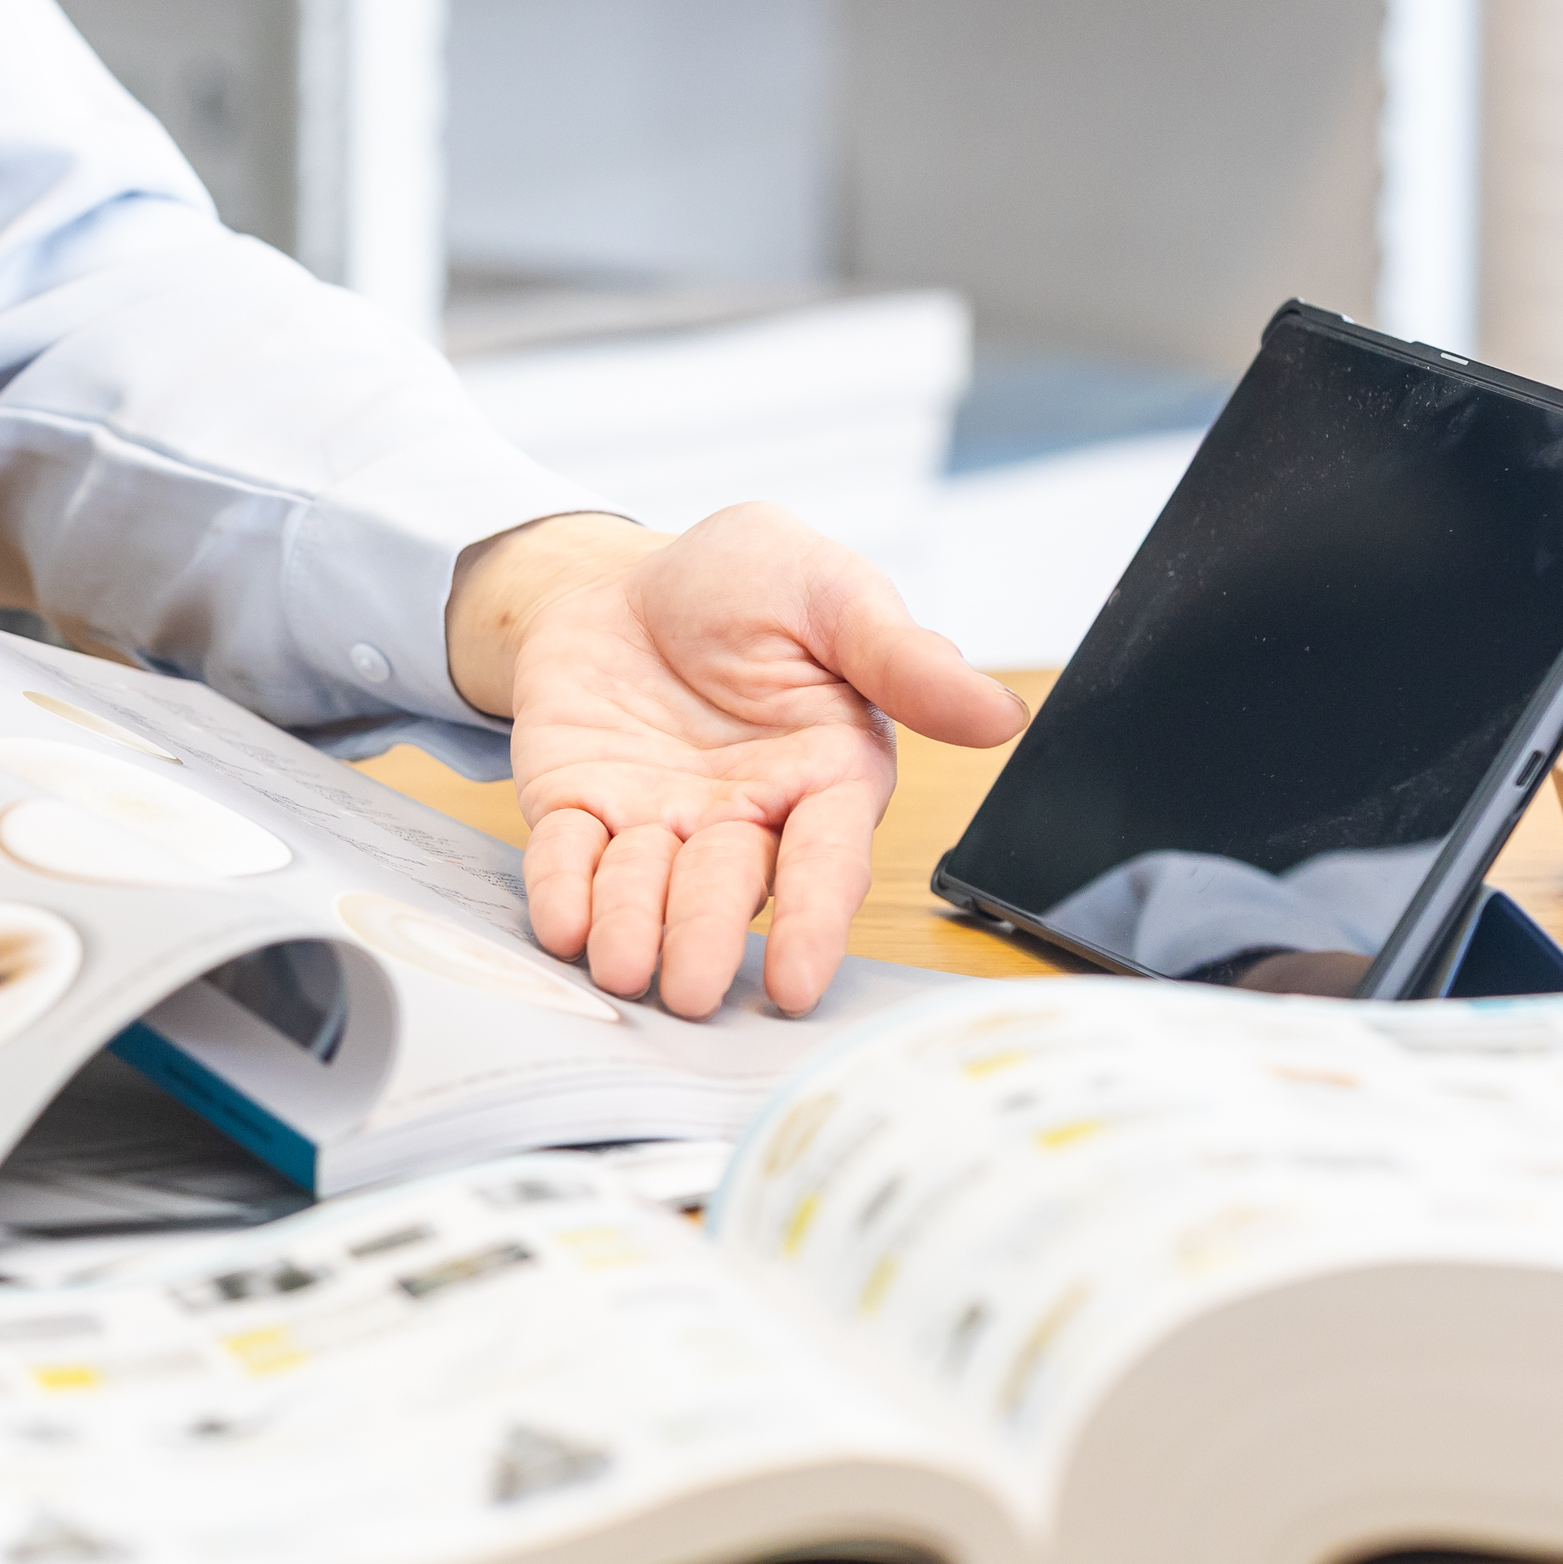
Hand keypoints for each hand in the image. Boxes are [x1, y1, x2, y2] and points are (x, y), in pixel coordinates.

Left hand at [447, 508, 1025, 1018]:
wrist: (623, 576)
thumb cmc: (744, 583)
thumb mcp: (829, 591)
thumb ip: (902, 655)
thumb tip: (1001, 712)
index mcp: (824, 773)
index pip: (826, 861)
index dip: (813, 922)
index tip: (798, 980)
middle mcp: (743, 817)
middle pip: (727, 888)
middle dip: (706, 936)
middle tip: (689, 988)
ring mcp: (657, 823)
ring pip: (646, 888)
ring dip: (632, 928)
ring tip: (622, 965)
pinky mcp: (580, 811)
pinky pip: (568, 858)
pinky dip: (562, 891)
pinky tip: (561, 923)